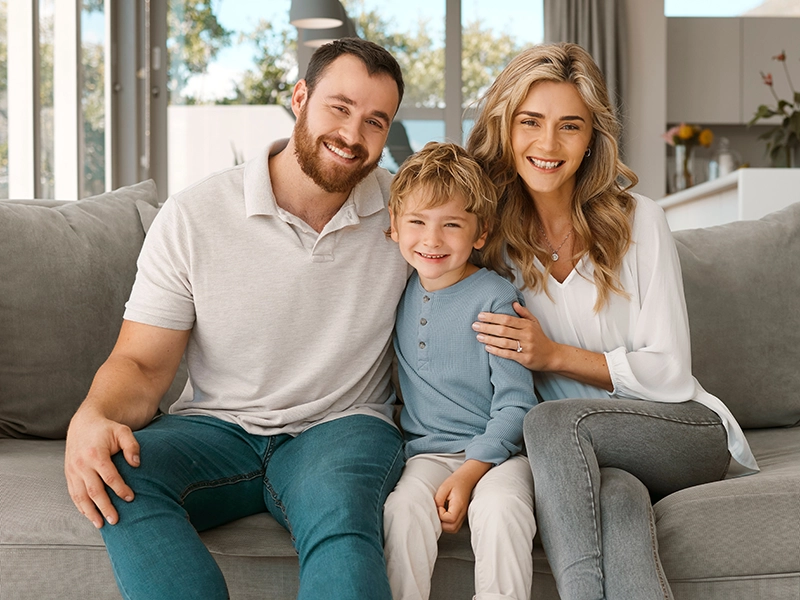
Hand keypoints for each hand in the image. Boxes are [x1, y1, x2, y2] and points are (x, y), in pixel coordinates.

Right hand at [64, 409, 139, 528]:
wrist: (83, 423)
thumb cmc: (106, 429)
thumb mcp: (123, 431)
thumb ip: (132, 446)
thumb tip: (136, 464)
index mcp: (95, 454)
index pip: (109, 476)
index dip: (120, 489)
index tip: (130, 498)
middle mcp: (81, 464)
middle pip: (93, 490)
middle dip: (105, 507)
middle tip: (115, 520)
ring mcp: (72, 471)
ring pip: (80, 496)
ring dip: (90, 512)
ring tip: (101, 525)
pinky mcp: (68, 475)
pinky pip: (73, 494)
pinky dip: (80, 507)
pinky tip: (89, 515)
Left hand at [434, 474, 471, 533]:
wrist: (465, 480)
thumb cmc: (455, 482)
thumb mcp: (444, 488)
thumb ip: (438, 500)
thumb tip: (435, 510)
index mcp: (459, 505)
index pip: (450, 518)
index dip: (441, 515)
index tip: (439, 506)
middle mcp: (462, 512)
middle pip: (452, 527)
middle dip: (442, 523)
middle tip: (438, 512)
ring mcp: (463, 515)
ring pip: (453, 529)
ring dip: (444, 525)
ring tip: (441, 514)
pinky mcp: (461, 516)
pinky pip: (454, 526)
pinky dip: (448, 524)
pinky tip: (444, 516)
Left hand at [472, 302, 558, 371]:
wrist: (552, 355)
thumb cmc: (540, 338)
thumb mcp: (534, 322)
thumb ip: (523, 313)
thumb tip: (513, 303)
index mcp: (527, 325)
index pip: (507, 319)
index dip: (492, 317)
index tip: (481, 315)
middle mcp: (527, 335)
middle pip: (503, 330)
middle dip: (487, 327)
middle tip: (475, 325)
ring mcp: (526, 347)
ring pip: (504, 342)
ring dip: (489, 339)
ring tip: (478, 336)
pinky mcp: (525, 359)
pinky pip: (508, 354)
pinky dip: (496, 351)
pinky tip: (487, 348)